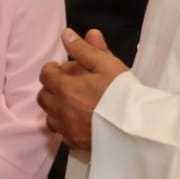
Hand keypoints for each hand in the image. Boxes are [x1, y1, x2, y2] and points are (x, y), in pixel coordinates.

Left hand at [38, 28, 127, 150]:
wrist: (136, 126)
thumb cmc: (123, 93)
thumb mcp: (106, 64)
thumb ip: (84, 49)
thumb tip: (66, 35)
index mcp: (66, 88)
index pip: (45, 75)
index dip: (52, 69)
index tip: (62, 68)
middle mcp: (61, 110)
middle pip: (43, 97)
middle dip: (51, 88)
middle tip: (68, 85)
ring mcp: (67, 128)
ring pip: (49, 117)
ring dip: (56, 108)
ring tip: (73, 103)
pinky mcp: (75, 143)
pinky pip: (62, 133)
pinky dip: (66, 125)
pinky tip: (80, 121)